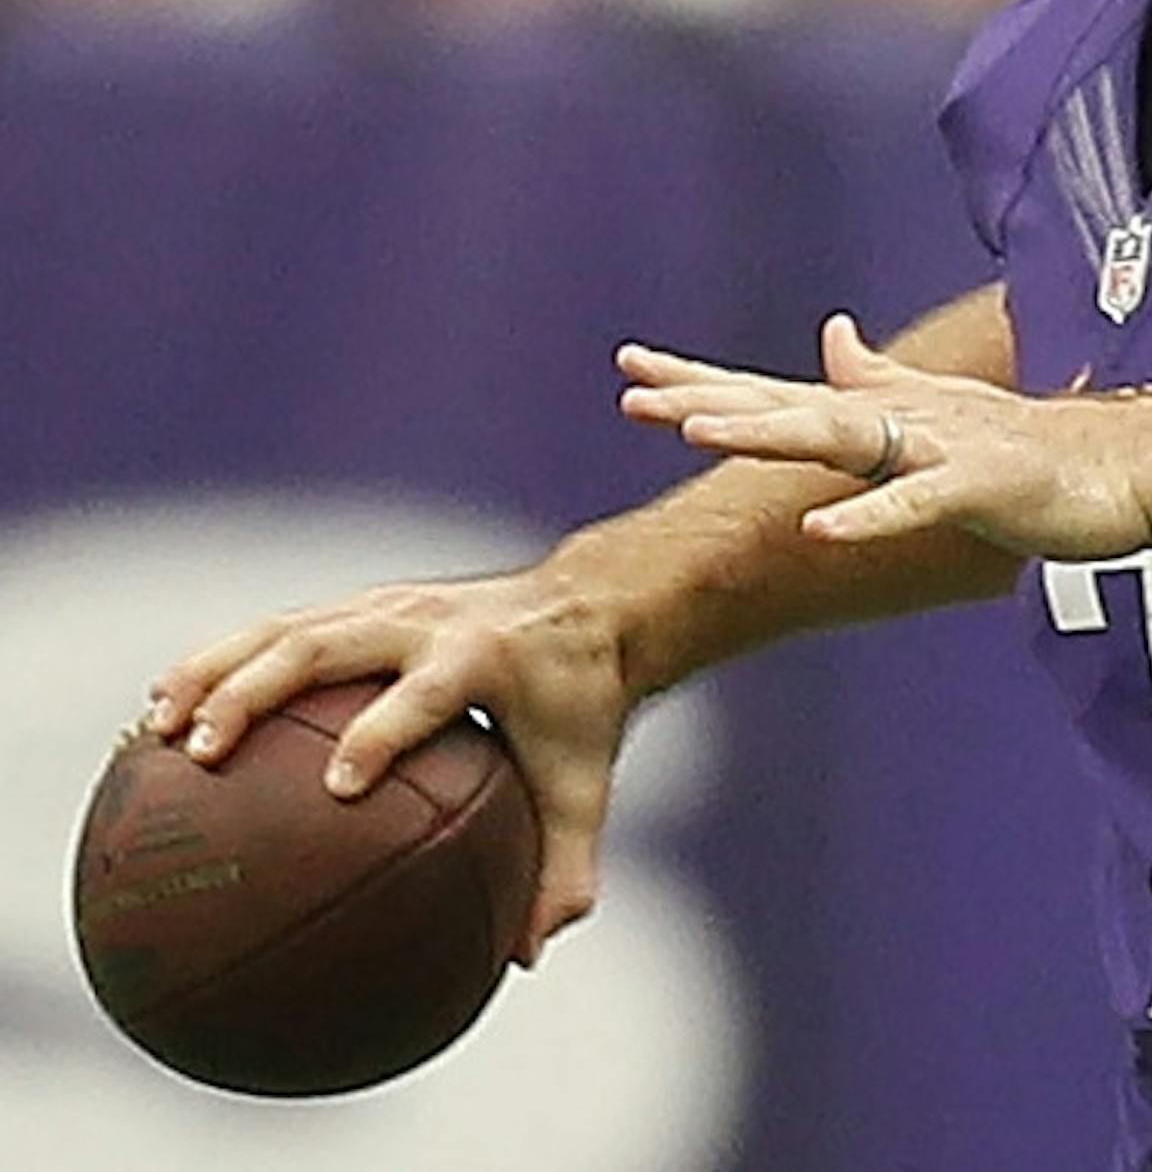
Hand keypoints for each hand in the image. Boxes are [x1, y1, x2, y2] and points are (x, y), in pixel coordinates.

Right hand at [143, 565, 633, 965]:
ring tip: (154, 730)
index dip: (384, 732)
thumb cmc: (580, 707)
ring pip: (285, 628)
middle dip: (256, 691)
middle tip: (200, 752)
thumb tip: (525, 955)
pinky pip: (281, 629)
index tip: (338, 787)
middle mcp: (426, 620)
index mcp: (482, 657)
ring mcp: (389, 606)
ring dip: (214, 671)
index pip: (425, 694)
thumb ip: (566, 867)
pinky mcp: (363, 606)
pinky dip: (220, 662)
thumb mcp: (585, 783)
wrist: (588, 608)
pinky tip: (164, 711)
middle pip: (325, 643)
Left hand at [617, 314, 1151, 561]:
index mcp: (880, 413)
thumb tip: (831, 336)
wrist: (1119, 464)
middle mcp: (896, 420)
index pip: (774, 393)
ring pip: (839, 438)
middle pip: (786, 406)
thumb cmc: (1025, 447)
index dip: (703, 381)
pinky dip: (868, 514)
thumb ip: (878, 378)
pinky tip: (820, 527)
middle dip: (709, 400)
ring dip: (769, 433)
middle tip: (635, 393)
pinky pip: (913, 502)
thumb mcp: (938, 414)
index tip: (632, 369)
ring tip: (702, 431)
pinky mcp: (977, 484)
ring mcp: (935, 448)